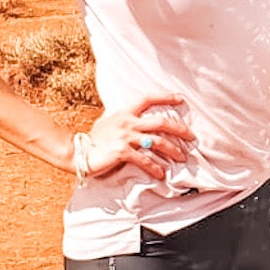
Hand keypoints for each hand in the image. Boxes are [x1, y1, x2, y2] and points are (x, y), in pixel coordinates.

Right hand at [73, 95, 193, 182]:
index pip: (148, 98)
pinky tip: (161, 173)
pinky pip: (144, 159)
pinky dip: (155, 167)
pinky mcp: (122, 152)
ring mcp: (125, 136)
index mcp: (124, 112)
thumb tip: (132, 117)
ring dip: (173, 150)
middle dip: (180, 129)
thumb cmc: (93, 140)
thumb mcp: (107, 123)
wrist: (77, 153)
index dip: (165, 97)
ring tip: (182, 158)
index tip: (181, 99)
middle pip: (161, 122)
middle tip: (192, 137)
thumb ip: (121, 120)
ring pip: (157, 141)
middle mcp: (127, 122)